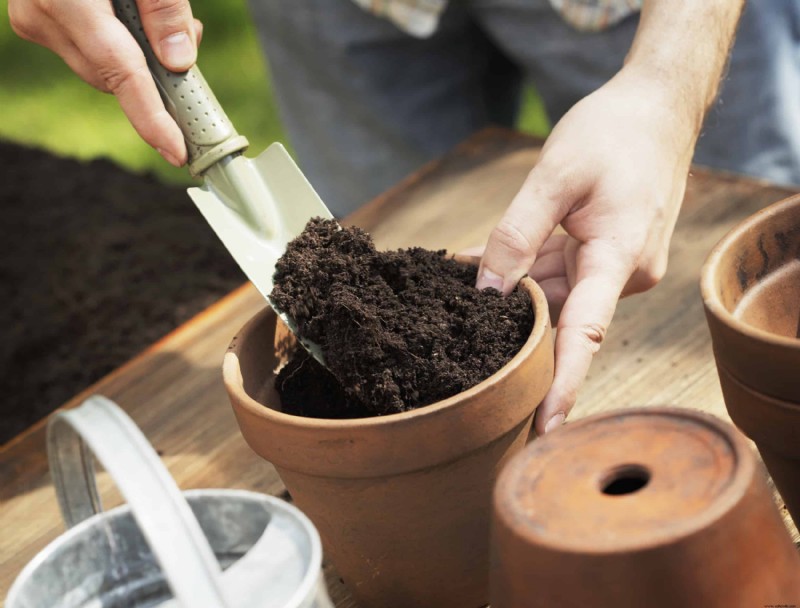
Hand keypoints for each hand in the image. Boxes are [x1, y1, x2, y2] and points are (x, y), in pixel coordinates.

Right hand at [9, 0, 201, 165]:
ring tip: (157, 19)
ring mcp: (36, 20)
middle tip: (189, 41)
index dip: (151, 118)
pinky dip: (118, 43)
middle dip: (156, 73)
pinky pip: (88, 49)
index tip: (175, 150)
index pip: (120, 74)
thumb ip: (165, 9)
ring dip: (139, 56)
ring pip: (103, 66)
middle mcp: (43, 16)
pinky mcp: (40, 20)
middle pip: (114, 75)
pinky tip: (131, 20)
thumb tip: (180, 62)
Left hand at [473, 69, 696, 434]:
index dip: (564, 383)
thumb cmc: (612, 134)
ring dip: (513, 290)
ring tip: (459, 284)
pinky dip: (526, 268)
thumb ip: (517, 235)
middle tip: (462, 341)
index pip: (586, 334)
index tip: (546, 427)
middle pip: (560, 316)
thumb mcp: (554, 176)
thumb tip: (488, 292)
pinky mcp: (607, 254)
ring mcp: (616, 266)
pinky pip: (559, 272)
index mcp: (619, 257)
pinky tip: (482, 263)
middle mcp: (622, 273)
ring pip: (555, 294)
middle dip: (512, 323)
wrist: (657, 107)